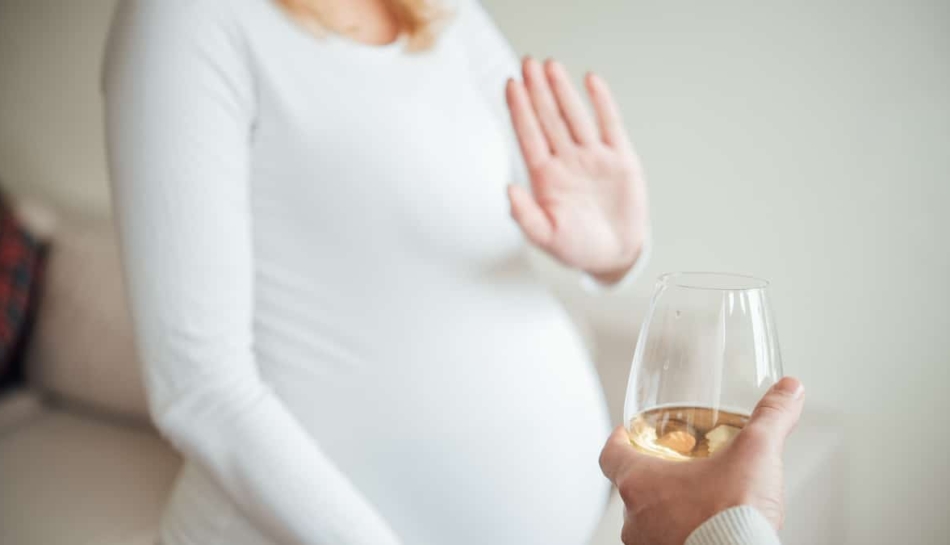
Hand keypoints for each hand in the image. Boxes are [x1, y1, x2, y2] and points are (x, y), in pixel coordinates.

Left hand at [505, 57, 648, 283]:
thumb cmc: (577, 247)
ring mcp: (593, 157)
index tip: (511, 84)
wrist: (614, 255)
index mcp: (545, 177)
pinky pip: (609, 124)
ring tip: (551, 65)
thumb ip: (525, 216)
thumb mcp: (546, 238)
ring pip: (575, 116)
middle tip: (528, 63)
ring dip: (562, 91)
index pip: (529, 136)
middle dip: (537, 91)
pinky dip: (601, 102)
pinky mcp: (620, 159)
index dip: (519, 110)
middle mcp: (566, 161)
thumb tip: (509, 190)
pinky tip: (591, 81)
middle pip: (549, 118)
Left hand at [599, 378, 805, 544]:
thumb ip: (771, 417)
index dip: (619, 441)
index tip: (627, 434)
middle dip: (653, 476)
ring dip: (666, 509)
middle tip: (676, 466)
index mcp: (640, 483)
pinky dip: (679, 534)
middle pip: (631, 487)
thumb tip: (787, 390)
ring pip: (646, 520)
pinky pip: (664, 543)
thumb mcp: (756, 454)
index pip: (610, 455)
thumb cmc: (732, 519)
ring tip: (696, 500)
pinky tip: (705, 529)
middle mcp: (635, 519)